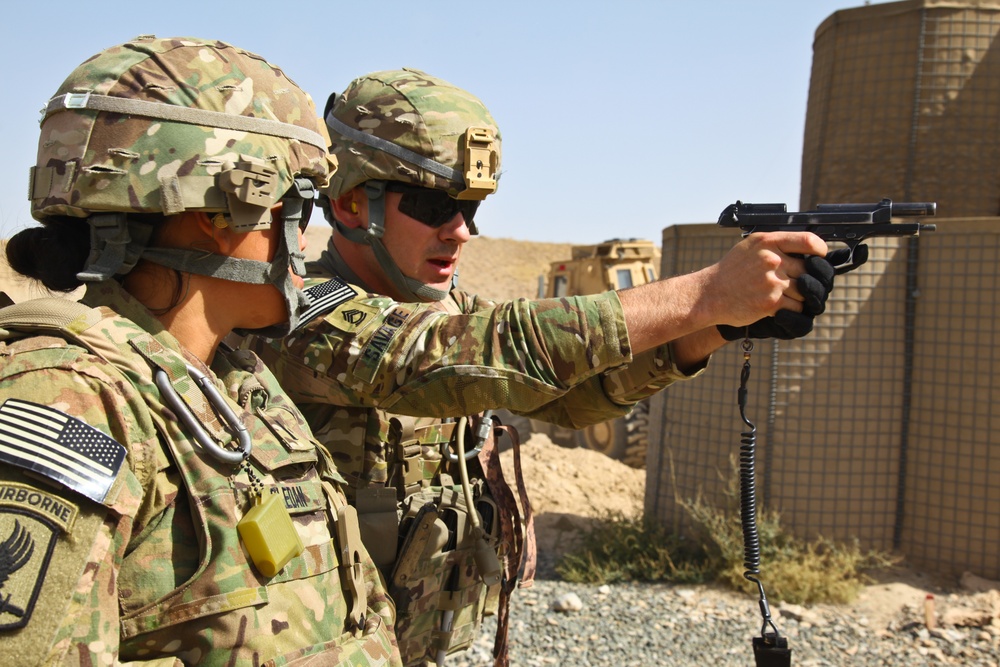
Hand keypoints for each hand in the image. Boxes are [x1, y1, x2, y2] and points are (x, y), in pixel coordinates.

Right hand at [716, 245, 867, 340]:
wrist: (710, 295)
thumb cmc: (731, 272)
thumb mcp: (750, 247)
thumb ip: (776, 244)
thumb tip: (808, 249)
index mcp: (768, 242)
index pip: (809, 241)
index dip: (821, 251)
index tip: (820, 257)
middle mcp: (772, 259)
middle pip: (810, 271)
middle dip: (806, 281)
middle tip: (796, 284)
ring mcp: (772, 281)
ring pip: (805, 292)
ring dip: (798, 297)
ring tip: (781, 296)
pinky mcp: (771, 302)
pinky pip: (797, 308)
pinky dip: (791, 311)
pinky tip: (777, 307)